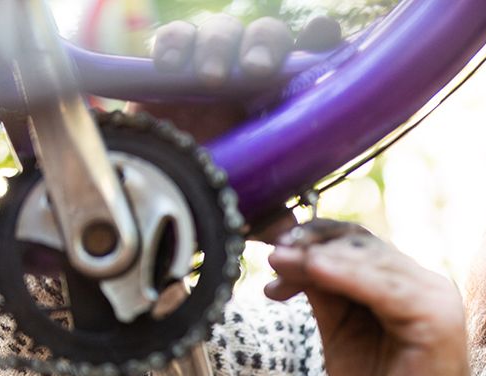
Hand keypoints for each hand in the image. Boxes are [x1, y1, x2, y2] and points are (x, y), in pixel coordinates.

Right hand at [137, 14, 343, 239]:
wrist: (162, 192)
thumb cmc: (219, 189)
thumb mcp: (251, 205)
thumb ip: (275, 217)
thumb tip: (291, 234)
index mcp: (281, 99)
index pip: (309, 55)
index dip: (320, 38)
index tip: (324, 34)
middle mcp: (250, 77)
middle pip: (268, 36)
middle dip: (266, 43)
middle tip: (259, 70)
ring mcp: (211, 68)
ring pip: (223, 31)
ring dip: (220, 46)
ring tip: (212, 77)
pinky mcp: (169, 70)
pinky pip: (173, 39)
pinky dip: (174, 44)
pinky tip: (172, 65)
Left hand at [265, 219, 475, 375]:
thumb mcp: (342, 336)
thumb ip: (327, 298)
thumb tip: (291, 261)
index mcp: (407, 286)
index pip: (359, 246)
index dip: (315, 242)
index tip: (276, 253)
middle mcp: (425, 284)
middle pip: (363, 245)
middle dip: (312, 245)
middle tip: (273, 253)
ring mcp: (434, 298)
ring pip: (371, 260)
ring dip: (320, 257)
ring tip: (280, 260)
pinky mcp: (435, 317)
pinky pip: (384, 287)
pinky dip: (347, 275)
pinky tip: (314, 271)